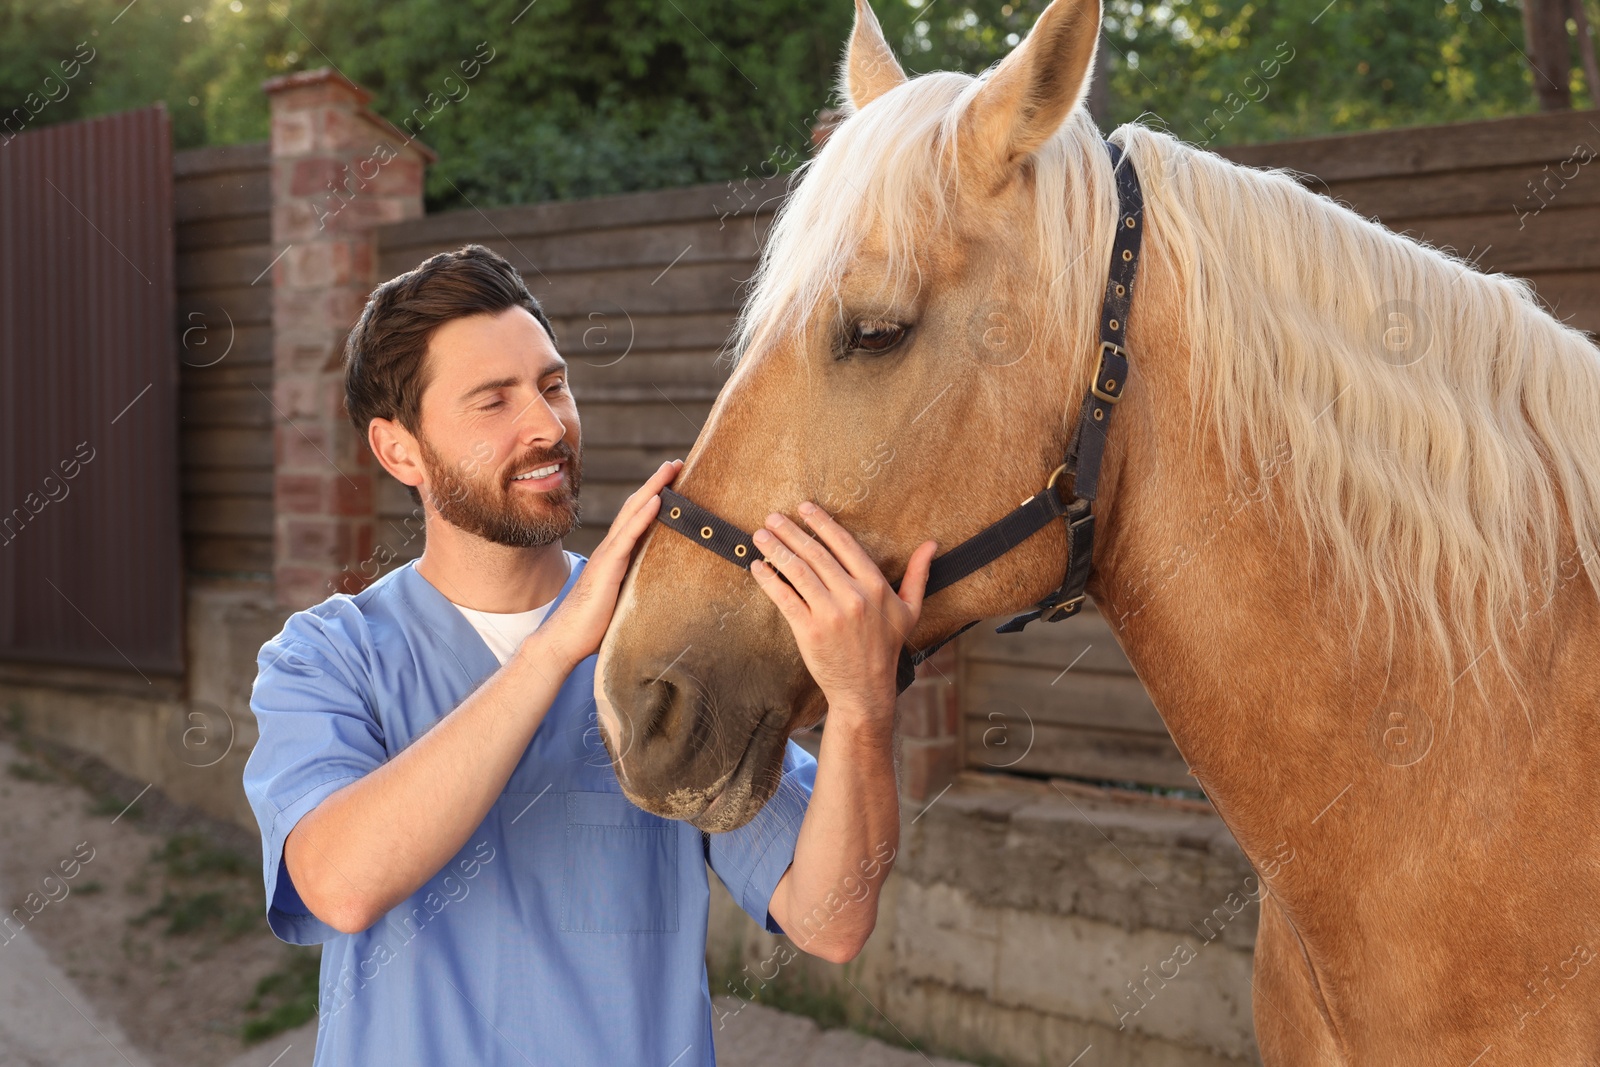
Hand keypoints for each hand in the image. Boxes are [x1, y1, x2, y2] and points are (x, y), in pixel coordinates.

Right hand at [534, 459, 681, 670]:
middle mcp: (611, 550)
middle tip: (677, 462)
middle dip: (657, 483)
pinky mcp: (606, 569)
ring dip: (653, 489)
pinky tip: (657, 500)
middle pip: (636, 507)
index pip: (637, 519)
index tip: (674, 480)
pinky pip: (628, 537)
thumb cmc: (592, 628)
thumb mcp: (623, 602)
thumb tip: (661, 593)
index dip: (654, 497)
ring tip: (671, 469)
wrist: (564, 642)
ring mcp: (607, 557)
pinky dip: (643, 516)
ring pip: (632, 514)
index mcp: (616, 557)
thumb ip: (637, 590)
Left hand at [750, 501, 936, 727]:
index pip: (844, 545)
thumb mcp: (910, 610)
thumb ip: (918, 575)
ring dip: (776, 549)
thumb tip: (931, 544)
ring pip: (798, 572)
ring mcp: (829, 614)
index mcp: (875, 586)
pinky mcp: (809, 631)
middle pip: (816, 554)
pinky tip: (758, 566)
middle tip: (772, 517)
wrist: (865, 689)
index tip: (805, 508)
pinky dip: (769, 580)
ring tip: (760, 535)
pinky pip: (784, 598)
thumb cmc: (886, 648)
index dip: (822, 524)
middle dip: (791, 532)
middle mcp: (852, 596)